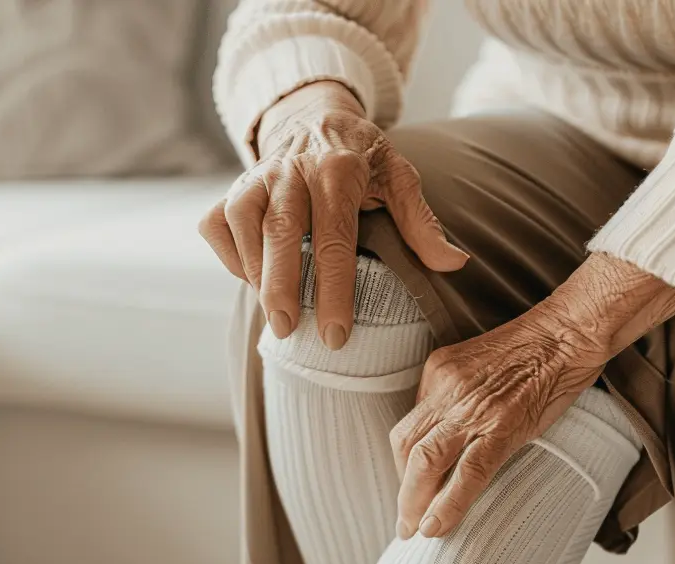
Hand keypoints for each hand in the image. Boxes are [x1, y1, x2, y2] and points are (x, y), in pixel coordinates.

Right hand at [199, 80, 466, 348]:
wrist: (314, 116)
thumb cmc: (361, 158)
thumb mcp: (399, 178)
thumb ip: (422, 223)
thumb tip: (456, 264)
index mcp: (339, 170)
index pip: (334, 239)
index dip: (333, 291)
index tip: (336, 335)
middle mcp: (293, 170)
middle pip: (281, 233)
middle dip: (282, 286)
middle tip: (288, 329)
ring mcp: (258, 177)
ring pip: (243, 224)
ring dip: (253, 272)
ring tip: (271, 312)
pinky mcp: (233, 186)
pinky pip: (218, 223)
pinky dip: (229, 255)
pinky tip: (252, 279)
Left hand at [391, 254, 674, 538]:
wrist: (568, 332)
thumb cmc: (534, 348)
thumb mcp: (478, 363)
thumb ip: (457, 395)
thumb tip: (449, 435)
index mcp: (438, 373)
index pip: (409, 427)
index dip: (404, 465)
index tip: (412, 488)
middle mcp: (445, 389)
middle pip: (405, 446)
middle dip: (402, 489)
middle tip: (404, 520)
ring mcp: (471, 408)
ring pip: (425, 462)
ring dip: (413, 502)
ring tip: (414, 530)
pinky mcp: (500, 426)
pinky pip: (466, 473)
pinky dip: (447, 505)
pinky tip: (437, 527)